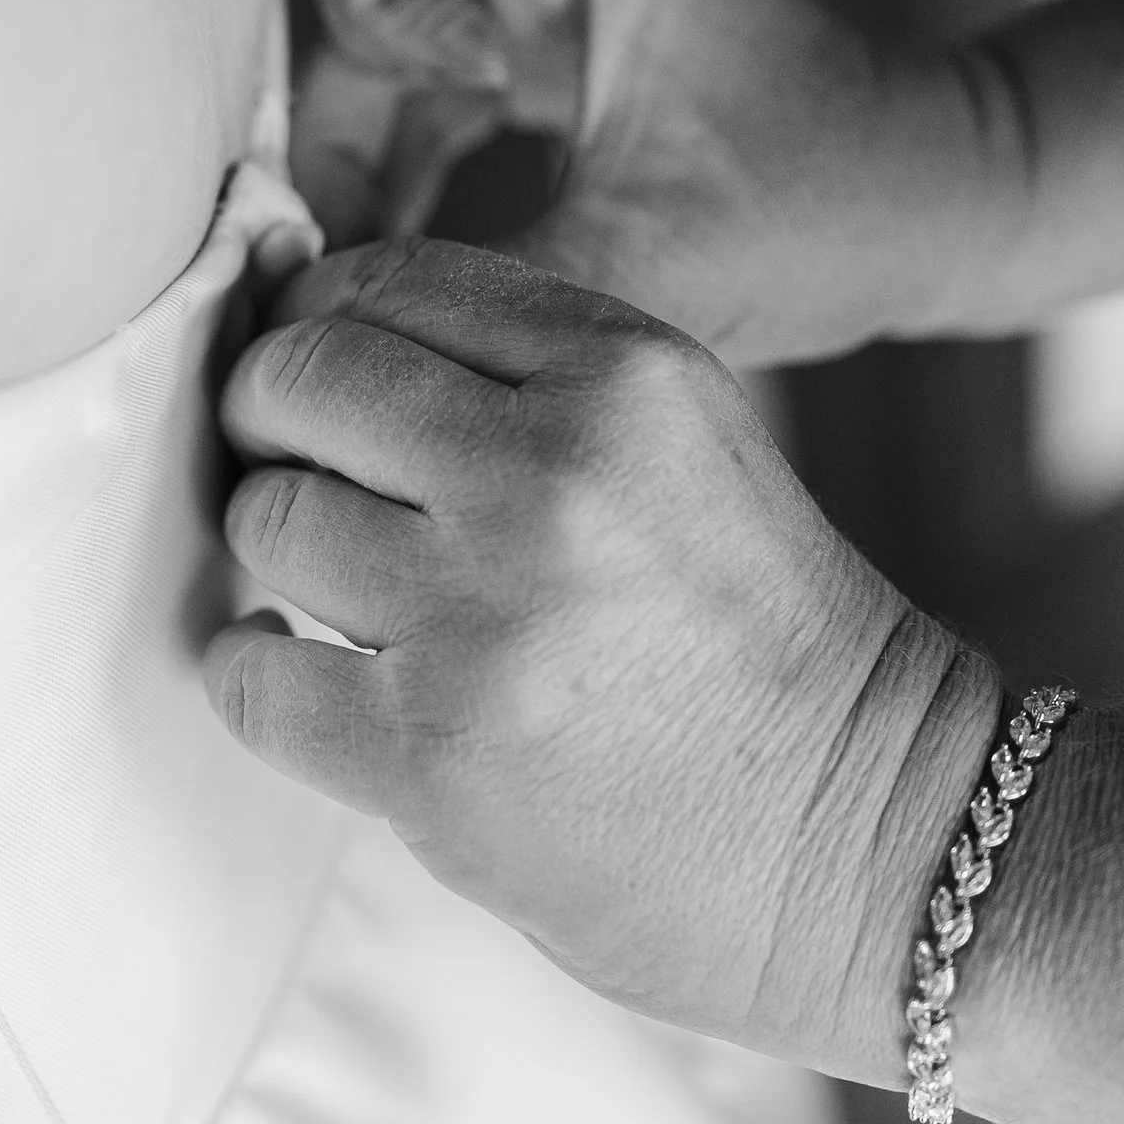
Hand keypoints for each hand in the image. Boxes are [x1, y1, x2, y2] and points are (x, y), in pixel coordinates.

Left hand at [201, 237, 1000, 1070]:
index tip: (310, 373)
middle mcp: (546, 474)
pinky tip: (306, 677)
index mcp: (623, 373)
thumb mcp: (688, 441)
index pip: (386, 281)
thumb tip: (311, 336)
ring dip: (280, 553)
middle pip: (300, 378)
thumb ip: (528, 375)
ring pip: (268, 519)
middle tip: (293, 467)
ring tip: (341, 592)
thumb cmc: (768, 640)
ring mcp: (481, 618)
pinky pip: (248, 676)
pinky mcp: (430, 754)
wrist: (874, 843)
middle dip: (272, 418)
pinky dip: (254, 673)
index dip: (318, 320)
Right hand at [292, 0, 1014, 366]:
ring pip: (365, 73)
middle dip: (338, 137)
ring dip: (354, 185)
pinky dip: (393, 198)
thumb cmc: (826, 207)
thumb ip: (476, 285)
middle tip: (347, 263)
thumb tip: (323, 328)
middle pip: (346, 2)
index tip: (472, 108)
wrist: (926, 213)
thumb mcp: (646, 257)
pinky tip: (397, 291)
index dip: (369, 17)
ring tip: (364, 296)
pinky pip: (411, 117)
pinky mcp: (528, 64)